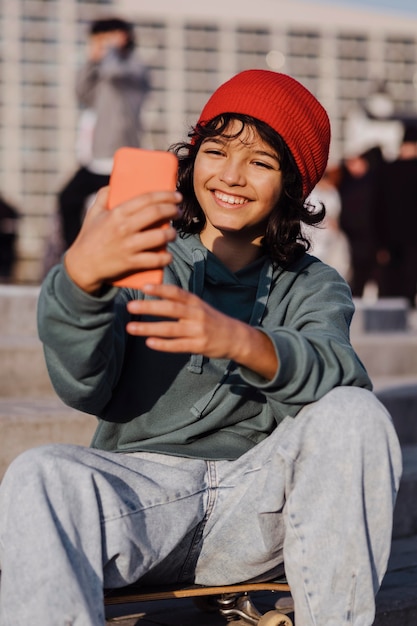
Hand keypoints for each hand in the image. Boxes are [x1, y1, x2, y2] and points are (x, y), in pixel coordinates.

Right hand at [64, 187, 181, 293]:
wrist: (82, 266)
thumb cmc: (89, 237)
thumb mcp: (93, 213)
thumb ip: (103, 196)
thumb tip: (114, 183)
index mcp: (117, 213)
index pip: (146, 199)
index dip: (165, 195)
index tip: (176, 196)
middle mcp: (124, 228)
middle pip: (156, 214)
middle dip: (172, 210)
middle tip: (177, 211)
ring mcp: (128, 246)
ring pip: (159, 237)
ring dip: (171, 234)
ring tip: (173, 233)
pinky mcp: (131, 263)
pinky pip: (155, 260)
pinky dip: (166, 257)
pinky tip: (168, 255)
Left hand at [126, 284, 278, 378]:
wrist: (235, 337)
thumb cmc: (211, 320)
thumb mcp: (199, 306)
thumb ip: (180, 300)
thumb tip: (155, 290)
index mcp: (195, 302)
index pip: (176, 293)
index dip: (160, 289)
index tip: (144, 286)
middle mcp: (197, 314)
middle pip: (171, 309)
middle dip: (149, 307)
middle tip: (130, 306)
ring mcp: (198, 331)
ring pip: (170, 329)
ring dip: (149, 328)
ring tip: (131, 328)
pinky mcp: (199, 346)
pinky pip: (178, 345)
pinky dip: (163, 344)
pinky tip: (149, 343)